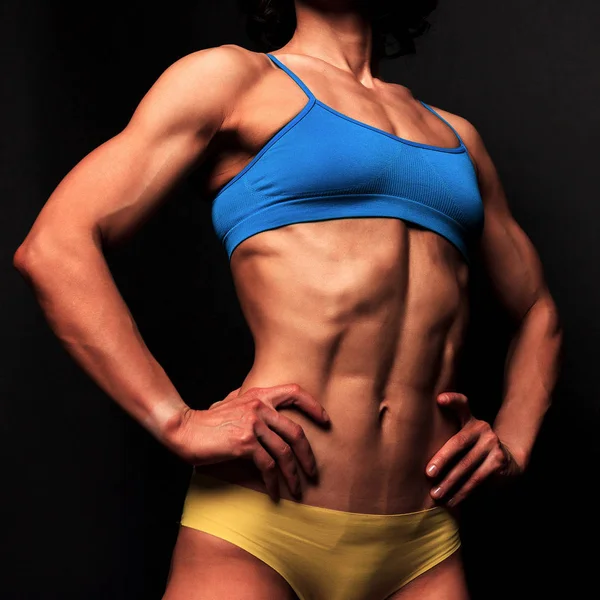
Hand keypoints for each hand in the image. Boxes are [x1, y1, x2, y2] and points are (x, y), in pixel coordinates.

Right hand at [170, 384, 330, 501]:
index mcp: (259, 395)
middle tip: (313, 472)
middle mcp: (259, 407)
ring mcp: (253, 425)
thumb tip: (266, 406)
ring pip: (284, 452)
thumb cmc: (208, 420)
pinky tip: (275, 492)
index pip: (294, 392)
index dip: (313, 405)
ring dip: (294, 474)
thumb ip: (250, 401)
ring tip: (297, 489)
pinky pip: (268, 465)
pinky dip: (274, 481)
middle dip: (308, 455)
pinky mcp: (244, 443)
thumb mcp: (232, 402)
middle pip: (296, 431)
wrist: (184, 429)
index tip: (325, 421)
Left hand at [425, 392, 522, 506]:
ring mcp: (493, 445)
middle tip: (428, 474)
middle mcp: (483, 429)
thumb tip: (422, 437)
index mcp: (471, 420)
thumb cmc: (474, 447)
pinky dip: (463, 492)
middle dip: (442, 461)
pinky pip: (478, 479)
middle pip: (459, 444)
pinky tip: (452, 500)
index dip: (452, 400)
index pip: (462, 405)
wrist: (508, 459)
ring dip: (450, 483)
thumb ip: (449, 428)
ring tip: (436, 494)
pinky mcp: (499, 462)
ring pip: (468, 466)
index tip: (440, 399)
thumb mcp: (464, 433)